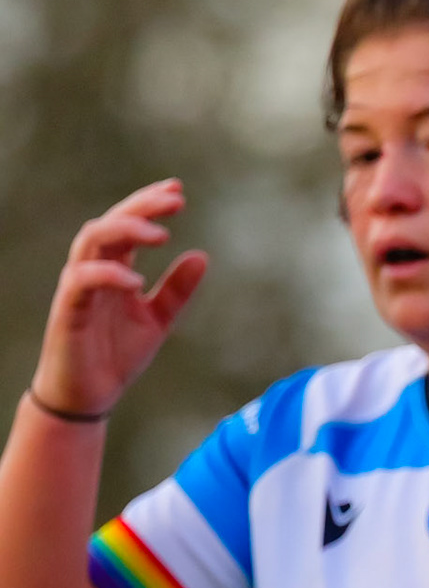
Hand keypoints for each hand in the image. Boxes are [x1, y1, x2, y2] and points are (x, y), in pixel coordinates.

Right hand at [30, 180, 208, 418]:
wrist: (89, 396)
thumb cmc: (116, 355)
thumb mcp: (158, 319)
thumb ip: (177, 289)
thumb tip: (202, 255)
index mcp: (114, 269)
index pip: (127, 223)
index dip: (148, 203)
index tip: (177, 191)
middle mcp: (93, 271)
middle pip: (109, 222)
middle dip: (141, 206)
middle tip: (175, 199)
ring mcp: (78, 289)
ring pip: (90, 241)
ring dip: (124, 229)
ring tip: (160, 234)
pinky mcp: (67, 311)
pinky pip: (81, 281)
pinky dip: (109, 274)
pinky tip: (137, 281)